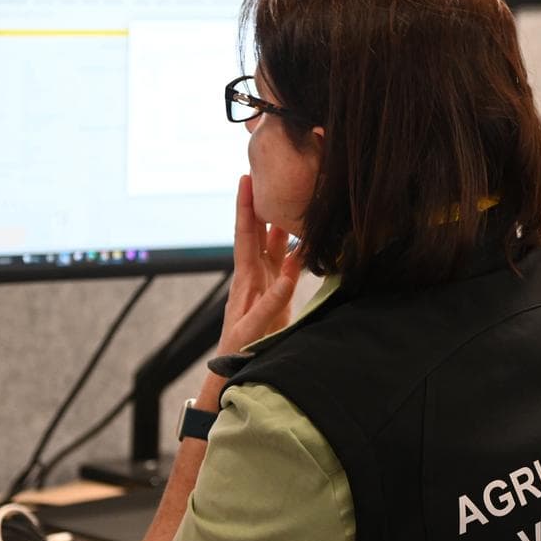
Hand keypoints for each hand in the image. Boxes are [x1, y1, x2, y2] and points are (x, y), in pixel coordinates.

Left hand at [217, 174, 302, 358]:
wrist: (236, 367)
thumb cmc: (240, 350)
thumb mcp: (254, 328)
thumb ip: (272, 302)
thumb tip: (290, 274)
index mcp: (245, 278)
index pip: (245, 236)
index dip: (245, 208)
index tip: (246, 180)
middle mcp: (253, 273)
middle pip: (256, 230)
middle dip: (258, 202)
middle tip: (263, 173)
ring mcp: (265, 280)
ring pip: (272, 242)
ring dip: (278, 219)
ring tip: (288, 194)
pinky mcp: (277, 291)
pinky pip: (287, 261)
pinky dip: (295, 245)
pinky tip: (304, 232)